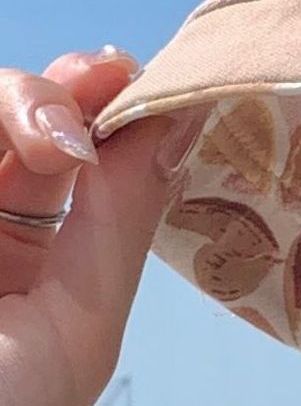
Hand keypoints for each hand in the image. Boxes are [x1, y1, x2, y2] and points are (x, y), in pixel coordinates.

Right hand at [0, 49, 204, 405]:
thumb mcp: (72, 329)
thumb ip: (116, 222)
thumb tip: (179, 120)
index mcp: (24, 264)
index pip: (63, 156)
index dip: (94, 105)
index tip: (122, 77)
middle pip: (5, 121)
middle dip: (46, 93)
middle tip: (84, 102)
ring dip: (8, 103)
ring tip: (48, 138)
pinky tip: (19, 148)